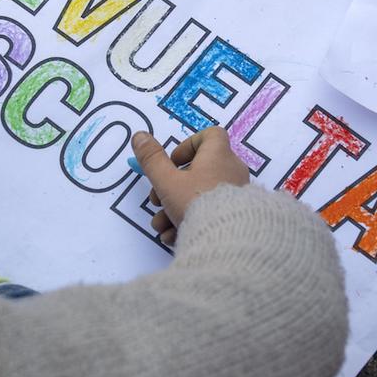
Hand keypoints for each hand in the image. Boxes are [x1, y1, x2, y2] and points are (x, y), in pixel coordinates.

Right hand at [133, 127, 251, 246]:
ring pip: (200, 197)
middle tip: (156, 201)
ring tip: (162, 225)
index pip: (210, 136)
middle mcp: (231, 172)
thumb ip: (152, 160)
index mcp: (219, 156)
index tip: (172, 163)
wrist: (226, 241)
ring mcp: (236, 196)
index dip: (188, 145)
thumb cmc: (195, 202)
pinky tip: (175, 236)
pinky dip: (191, 222)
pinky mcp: (236, 217)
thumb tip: (140, 136)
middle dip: (170, 188)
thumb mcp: (167, 181)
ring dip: (174, 209)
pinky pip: (210, 214)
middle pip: (197, 171)